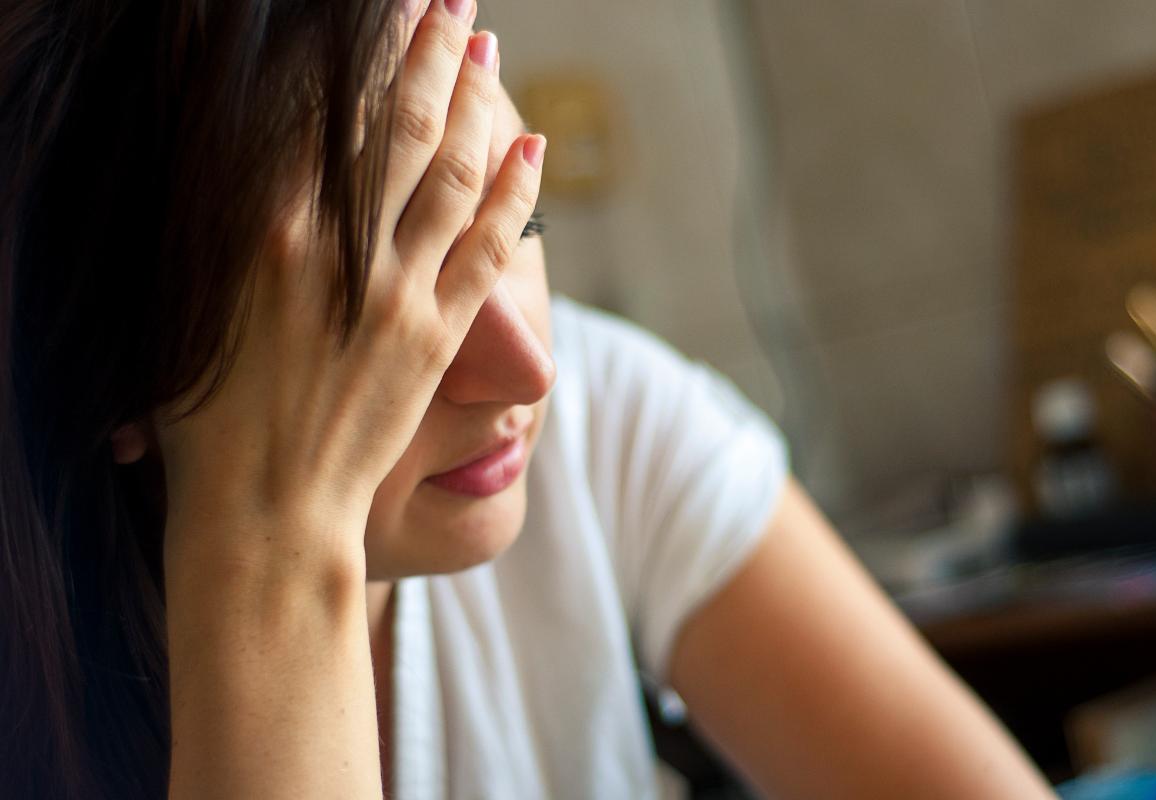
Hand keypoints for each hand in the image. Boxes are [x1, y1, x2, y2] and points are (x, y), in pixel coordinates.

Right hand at [154, 0, 544, 559]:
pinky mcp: (438, 336)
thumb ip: (228, 231)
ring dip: (472, 101)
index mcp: (262, 231)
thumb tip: (262, 164)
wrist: (264, 509)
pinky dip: (514, 192)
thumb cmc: (205, 418)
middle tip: (447, 0)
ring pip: (448, 172)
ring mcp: (395, 291)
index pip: (322, 113)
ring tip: (486, 45)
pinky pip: (489, 247)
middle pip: (395, 124)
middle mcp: (336, 248)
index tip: (380, 15)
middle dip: (426, 52)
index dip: (358, 54)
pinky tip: (532, 148)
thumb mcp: (189, 307)